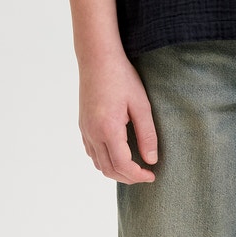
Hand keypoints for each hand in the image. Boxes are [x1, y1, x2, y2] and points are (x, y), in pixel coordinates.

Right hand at [77, 49, 158, 182]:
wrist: (97, 59)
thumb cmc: (122, 77)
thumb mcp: (141, 105)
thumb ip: (147, 134)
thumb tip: (151, 160)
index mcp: (108, 129)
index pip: (122, 165)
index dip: (138, 175)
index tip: (152, 175)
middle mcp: (93, 133)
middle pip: (109, 169)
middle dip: (128, 178)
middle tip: (145, 175)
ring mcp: (85, 130)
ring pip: (98, 163)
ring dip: (115, 171)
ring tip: (134, 169)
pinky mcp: (83, 125)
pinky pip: (92, 152)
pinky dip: (104, 161)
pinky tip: (118, 156)